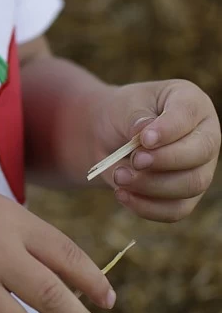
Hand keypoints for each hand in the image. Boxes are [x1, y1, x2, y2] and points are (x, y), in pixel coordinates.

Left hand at [94, 79, 219, 221]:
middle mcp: (205, 135)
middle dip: (164, 160)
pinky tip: (123, 194)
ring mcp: (200, 168)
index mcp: (192, 103)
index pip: (189, 115)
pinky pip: (176, 209)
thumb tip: (145, 132)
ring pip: (191, 185)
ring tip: (120, 176)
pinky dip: (148, 207)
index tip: (144, 139)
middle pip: (200, 154)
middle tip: (134, 160)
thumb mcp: (124, 106)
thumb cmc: (121, 114)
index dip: (169, 130)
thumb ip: (136, 118)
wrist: (108, 136)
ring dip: (152, 185)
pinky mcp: (186, 196)